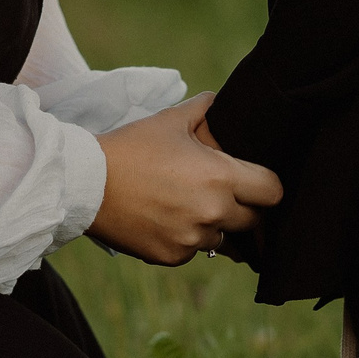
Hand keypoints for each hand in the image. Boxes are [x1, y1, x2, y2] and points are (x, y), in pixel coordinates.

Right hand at [92, 93, 283, 265]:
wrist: (85, 183)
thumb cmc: (131, 146)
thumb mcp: (171, 120)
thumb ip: (205, 108)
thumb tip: (222, 101)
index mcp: (220, 177)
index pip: (273, 191)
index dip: (267, 185)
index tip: (254, 181)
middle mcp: (212, 212)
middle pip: (254, 220)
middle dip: (243, 207)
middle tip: (219, 193)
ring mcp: (191, 239)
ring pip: (222, 238)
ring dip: (212, 225)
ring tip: (185, 205)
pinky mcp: (171, 256)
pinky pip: (192, 251)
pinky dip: (185, 239)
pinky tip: (164, 219)